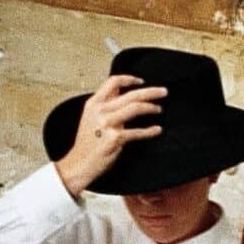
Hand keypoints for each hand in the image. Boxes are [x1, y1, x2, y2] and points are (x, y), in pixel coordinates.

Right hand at [55, 74, 166, 196]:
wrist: (79, 163)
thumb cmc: (87, 143)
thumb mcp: (90, 117)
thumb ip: (104, 105)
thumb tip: (120, 94)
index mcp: (94, 103)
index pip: (113, 82)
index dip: (130, 79)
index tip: (141, 81)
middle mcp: (100, 111)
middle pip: (130, 94)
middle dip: (150, 92)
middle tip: (163, 92)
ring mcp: (108, 124)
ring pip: (135, 108)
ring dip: (151, 107)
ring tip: (159, 109)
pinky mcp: (115, 139)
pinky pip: (137, 132)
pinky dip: (150, 131)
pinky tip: (157, 130)